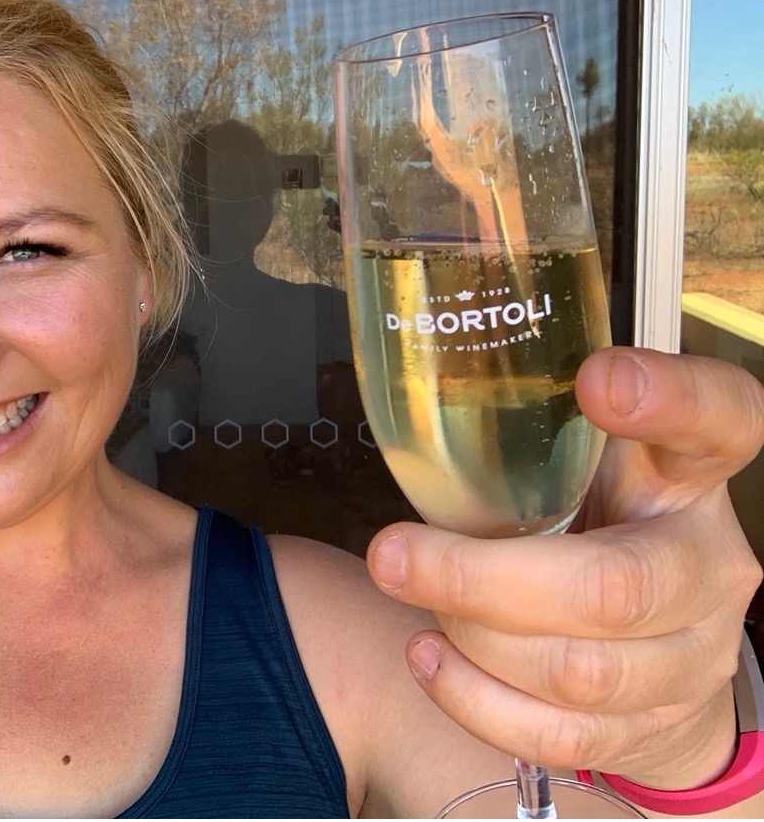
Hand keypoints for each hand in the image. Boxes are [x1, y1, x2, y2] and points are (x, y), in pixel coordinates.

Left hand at [365, 347, 763, 787]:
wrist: (653, 643)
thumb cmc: (591, 523)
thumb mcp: (576, 460)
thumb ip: (530, 433)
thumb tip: (417, 414)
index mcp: (688, 474)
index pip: (722, 420)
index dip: (671, 398)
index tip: (599, 378)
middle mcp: (708, 565)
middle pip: (616, 588)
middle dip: (483, 580)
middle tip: (393, 553)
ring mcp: (692, 657)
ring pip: (581, 673)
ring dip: (473, 638)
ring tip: (413, 596)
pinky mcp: (653, 728)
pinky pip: (559, 736)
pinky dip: (476, 700)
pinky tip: (429, 658)